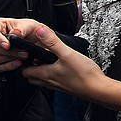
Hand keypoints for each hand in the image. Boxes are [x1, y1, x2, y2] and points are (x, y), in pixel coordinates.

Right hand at [0, 17, 47, 71]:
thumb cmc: (31, 30)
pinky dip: (8, 66)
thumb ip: (22, 29)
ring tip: (24, 56)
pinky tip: (19, 63)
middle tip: (24, 52)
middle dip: (9, 51)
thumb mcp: (31, 26)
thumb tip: (15, 33)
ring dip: (9, 59)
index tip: (8, 46)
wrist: (36, 42)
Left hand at [0, 18, 120, 108]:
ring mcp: (57, 85)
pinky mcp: (66, 87)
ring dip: (41, 71)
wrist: (98, 89)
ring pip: (42, 80)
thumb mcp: (68, 54)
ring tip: (47, 60)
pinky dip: (52, 75)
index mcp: (45, 74)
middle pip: (32, 77)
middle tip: (35, 56)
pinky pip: (53, 81)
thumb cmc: (83, 74)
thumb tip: (40, 31)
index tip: (26, 53)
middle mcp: (49, 82)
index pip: (25, 71)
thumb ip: (53, 43)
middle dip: (31, 67)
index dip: (23, 63)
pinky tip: (61, 68)